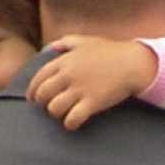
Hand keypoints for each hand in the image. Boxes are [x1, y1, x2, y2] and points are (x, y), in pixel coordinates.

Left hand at [26, 35, 156, 130]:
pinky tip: (73, 122)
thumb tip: (49, 48)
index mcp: (64, 61)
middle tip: (50, 106)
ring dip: (56, 113)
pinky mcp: (92, 103)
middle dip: (43, 103)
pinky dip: (70, 123)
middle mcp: (68, 75)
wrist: (132, 63)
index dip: (33, 90)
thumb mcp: (85, 41)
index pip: (38, 78)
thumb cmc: (109, 51)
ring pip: (54, 109)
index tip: (33, 98)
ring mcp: (80, 89)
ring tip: (63, 112)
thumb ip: (65, 42)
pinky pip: (72, 119)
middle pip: (43, 95)